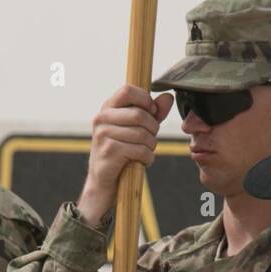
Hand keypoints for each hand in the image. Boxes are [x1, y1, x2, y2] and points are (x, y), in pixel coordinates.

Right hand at [76, 85, 173, 224]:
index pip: (128, 90)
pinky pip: (139, 150)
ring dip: (151, 145)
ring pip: (141, 134)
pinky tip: (142, 161)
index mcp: (108, 108)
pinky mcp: (109, 151)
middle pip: (139, 115)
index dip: (145, 100)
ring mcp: (103, 134)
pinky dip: (147, 158)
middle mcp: (101, 118)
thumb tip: (168, 97)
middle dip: (152, 129)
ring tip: (146, 151)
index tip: (151, 113)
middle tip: (151, 139)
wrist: (104, 181)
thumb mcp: (138, 129)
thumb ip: (153, 113)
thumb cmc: (122, 151)